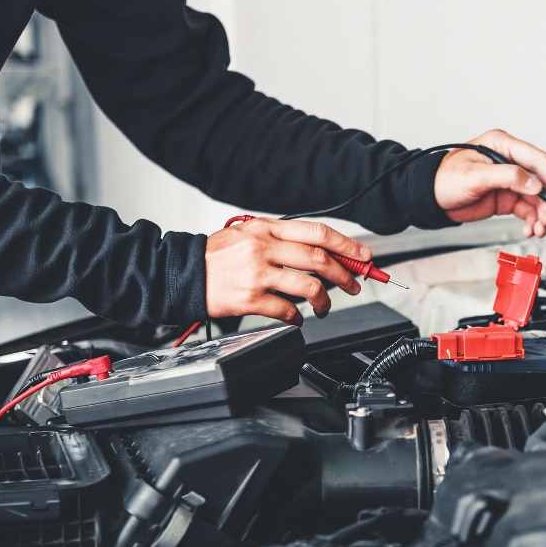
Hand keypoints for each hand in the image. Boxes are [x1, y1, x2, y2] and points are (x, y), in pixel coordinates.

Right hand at [204, 218, 369, 324]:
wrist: (182, 274)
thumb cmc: (215, 256)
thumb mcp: (248, 234)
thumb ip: (280, 240)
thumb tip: (320, 252)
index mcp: (267, 229)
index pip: (317, 232)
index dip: (346, 245)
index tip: (363, 257)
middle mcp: (264, 248)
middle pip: (319, 259)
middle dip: (345, 275)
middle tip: (353, 285)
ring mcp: (257, 274)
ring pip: (309, 287)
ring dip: (324, 300)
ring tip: (323, 306)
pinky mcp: (250, 299)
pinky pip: (287, 310)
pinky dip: (298, 317)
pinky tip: (297, 318)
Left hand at [433, 129, 545, 237]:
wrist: (430, 199)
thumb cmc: (444, 179)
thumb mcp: (475, 175)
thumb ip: (507, 177)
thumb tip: (534, 184)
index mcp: (502, 145)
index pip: (536, 159)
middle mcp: (509, 161)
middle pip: (540, 181)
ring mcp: (509, 181)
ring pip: (536, 198)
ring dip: (541, 214)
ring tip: (539, 228)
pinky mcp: (506, 198)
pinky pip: (527, 209)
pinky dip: (532, 220)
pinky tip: (530, 229)